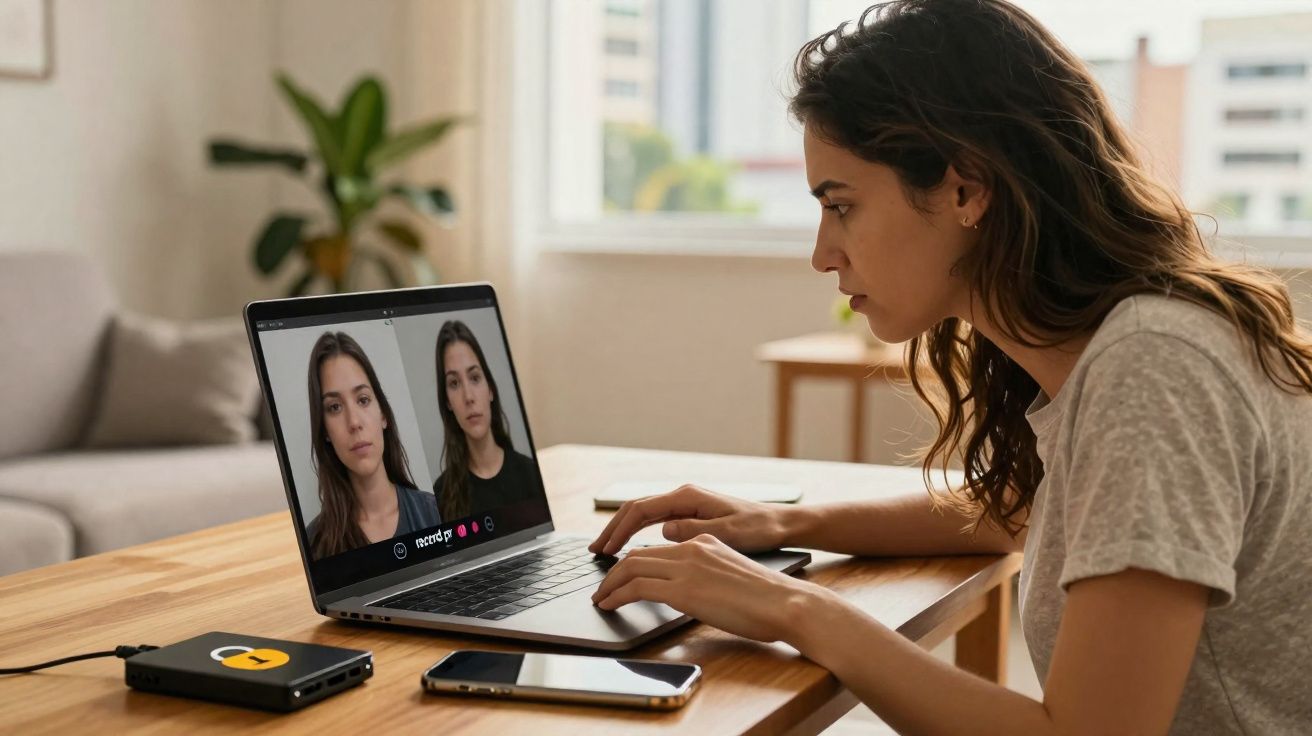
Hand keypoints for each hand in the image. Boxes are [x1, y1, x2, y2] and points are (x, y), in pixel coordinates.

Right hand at [589, 484, 789, 555]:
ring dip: (622, 531)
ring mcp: (687, 505)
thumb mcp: (728, 533)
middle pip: (636, 510)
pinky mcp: (691, 515)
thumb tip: (663, 530)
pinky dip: (638, 534)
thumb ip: (693, 531)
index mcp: (688, 497)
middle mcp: (684, 497)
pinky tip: (631, 548)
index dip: (619, 530)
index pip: (640, 510)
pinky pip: (656, 521)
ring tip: (606, 551)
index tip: (605, 551)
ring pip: (644, 515)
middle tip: (594, 552)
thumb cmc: (759, 528)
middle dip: (613, 530)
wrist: (781, 524)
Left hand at [590, 534, 822, 642]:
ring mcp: (687, 566)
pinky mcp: (684, 589)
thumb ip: (706, 574)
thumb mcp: (731, 575)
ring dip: (609, 584)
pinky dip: (616, 596)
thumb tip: (689, 590)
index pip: (657, 548)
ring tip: (600, 598)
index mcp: (705, 541)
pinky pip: (636, 588)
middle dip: (612, 572)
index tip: (619, 575)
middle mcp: (693, 547)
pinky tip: (608, 605)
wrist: (785, 603)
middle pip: (637, 554)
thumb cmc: (767, 599)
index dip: (632, 562)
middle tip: (600, 587)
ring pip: (631, 567)